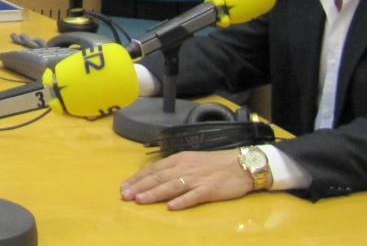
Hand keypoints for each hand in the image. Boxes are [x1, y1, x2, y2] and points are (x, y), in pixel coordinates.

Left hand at [120, 149, 253, 209]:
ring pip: (172, 186)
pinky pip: (194, 196)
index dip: (138, 178)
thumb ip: (174, 168)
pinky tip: (172, 207)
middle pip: (159, 177)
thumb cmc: (216, 163)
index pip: (155, 168)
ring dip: (154, 193)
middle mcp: (186, 167)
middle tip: (124, 196)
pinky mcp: (210, 189)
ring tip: (140, 200)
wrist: (242, 164)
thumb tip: (154, 177)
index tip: (124, 186)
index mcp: (181, 159)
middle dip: (140, 186)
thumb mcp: (192, 160)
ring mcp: (198, 178)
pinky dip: (182, 201)